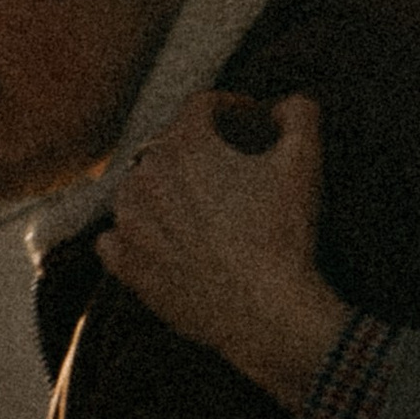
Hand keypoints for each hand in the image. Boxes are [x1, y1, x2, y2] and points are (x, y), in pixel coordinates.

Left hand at [100, 91, 352, 408]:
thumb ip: (299, 113)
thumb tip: (283, 106)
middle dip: (202, 148)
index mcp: (183, 144)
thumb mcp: (304, 161)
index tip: (254, 124)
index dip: (233, 107)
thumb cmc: (283, 233)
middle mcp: (144, 176)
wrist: (265, 312)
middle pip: (170, 145)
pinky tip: (161, 239)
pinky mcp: (126, 265)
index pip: (202, 106)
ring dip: (165, 188)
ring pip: (139, 188)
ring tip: (200, 205)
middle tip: (234, 167)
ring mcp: (129, 223)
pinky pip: (115, 237)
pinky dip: (135, 233)